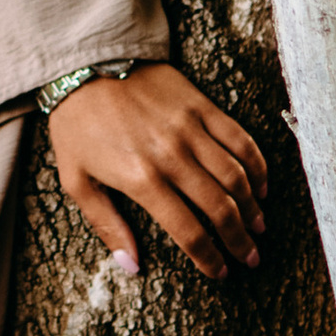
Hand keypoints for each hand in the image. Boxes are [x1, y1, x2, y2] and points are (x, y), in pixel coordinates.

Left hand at [46, 64, 265, 282]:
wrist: (86, 62)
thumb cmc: (77, 124)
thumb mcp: (75, 179)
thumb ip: (106, 225)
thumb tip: (131, 266)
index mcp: (141, 178)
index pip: (187, 230)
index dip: (208, 257)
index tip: (220, 272)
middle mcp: (171, 156)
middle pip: (220, 208)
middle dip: (239, 239)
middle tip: (251, 257)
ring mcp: (190, 129)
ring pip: (236, 176)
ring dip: (252, 207)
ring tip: (259, 227)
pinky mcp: (201, 105)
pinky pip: (239, 139)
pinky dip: (256, 164)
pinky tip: (260, 184)